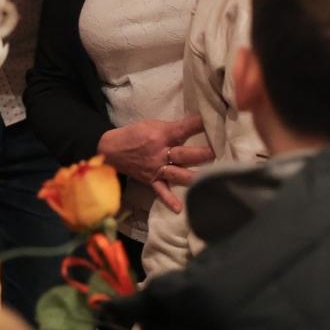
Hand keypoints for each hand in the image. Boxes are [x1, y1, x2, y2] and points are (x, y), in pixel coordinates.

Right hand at [98, 115, 213, 213]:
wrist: (112, 150)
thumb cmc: (134, 134)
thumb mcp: (152, 124)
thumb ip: (172, 128)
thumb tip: (195, 126)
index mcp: (162, 135)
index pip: (184, 128)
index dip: (199, 124)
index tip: (213, 121)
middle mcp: (161, 153)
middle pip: (185, 154)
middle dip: (202, 154)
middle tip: (217, 153)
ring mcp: (157, 168)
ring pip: (178, 173)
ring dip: (193, 176)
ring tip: (209, 178)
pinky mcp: (151, 180)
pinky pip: (161, 191)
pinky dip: (169, 200)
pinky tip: (179, 208)